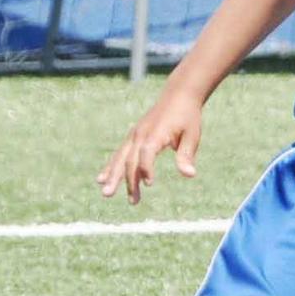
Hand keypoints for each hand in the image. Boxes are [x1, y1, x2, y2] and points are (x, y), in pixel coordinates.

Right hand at [97, 88, 204, 204]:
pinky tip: (102, 179)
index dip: (146, 169)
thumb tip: (190, 175)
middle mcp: (140, 134)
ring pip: (120, 158)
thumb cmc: (188, 117)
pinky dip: (111, 167)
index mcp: (156, 133)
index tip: (149, 184)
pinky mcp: (132, 137)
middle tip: (128, 200)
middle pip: (130, 159)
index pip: (146, 153)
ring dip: (114, 176)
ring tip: (107, 193)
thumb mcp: (192, 135)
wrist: (178, 95)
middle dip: (127, 181)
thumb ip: (186, 155)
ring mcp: (134, 135)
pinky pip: (119, 154)